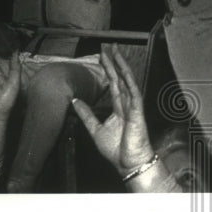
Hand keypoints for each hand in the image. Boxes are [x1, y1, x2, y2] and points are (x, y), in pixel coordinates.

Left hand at [72, 46, 153, 176]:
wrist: (128, 163)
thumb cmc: (117, 150)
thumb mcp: (95, 130)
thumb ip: (86, 115)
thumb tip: (74, 101)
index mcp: (118, 109)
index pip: (112, 84)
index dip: (107, 70)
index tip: (102, 57)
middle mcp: (126, 104)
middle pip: (119, 78)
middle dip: (114, 62)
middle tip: (109, 47)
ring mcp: (133, 107)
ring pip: (127, 81)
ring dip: (121, 66)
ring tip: (115, 52)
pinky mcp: (137, 111)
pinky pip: (133, 92)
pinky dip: (129, 81)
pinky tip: (125, 71)